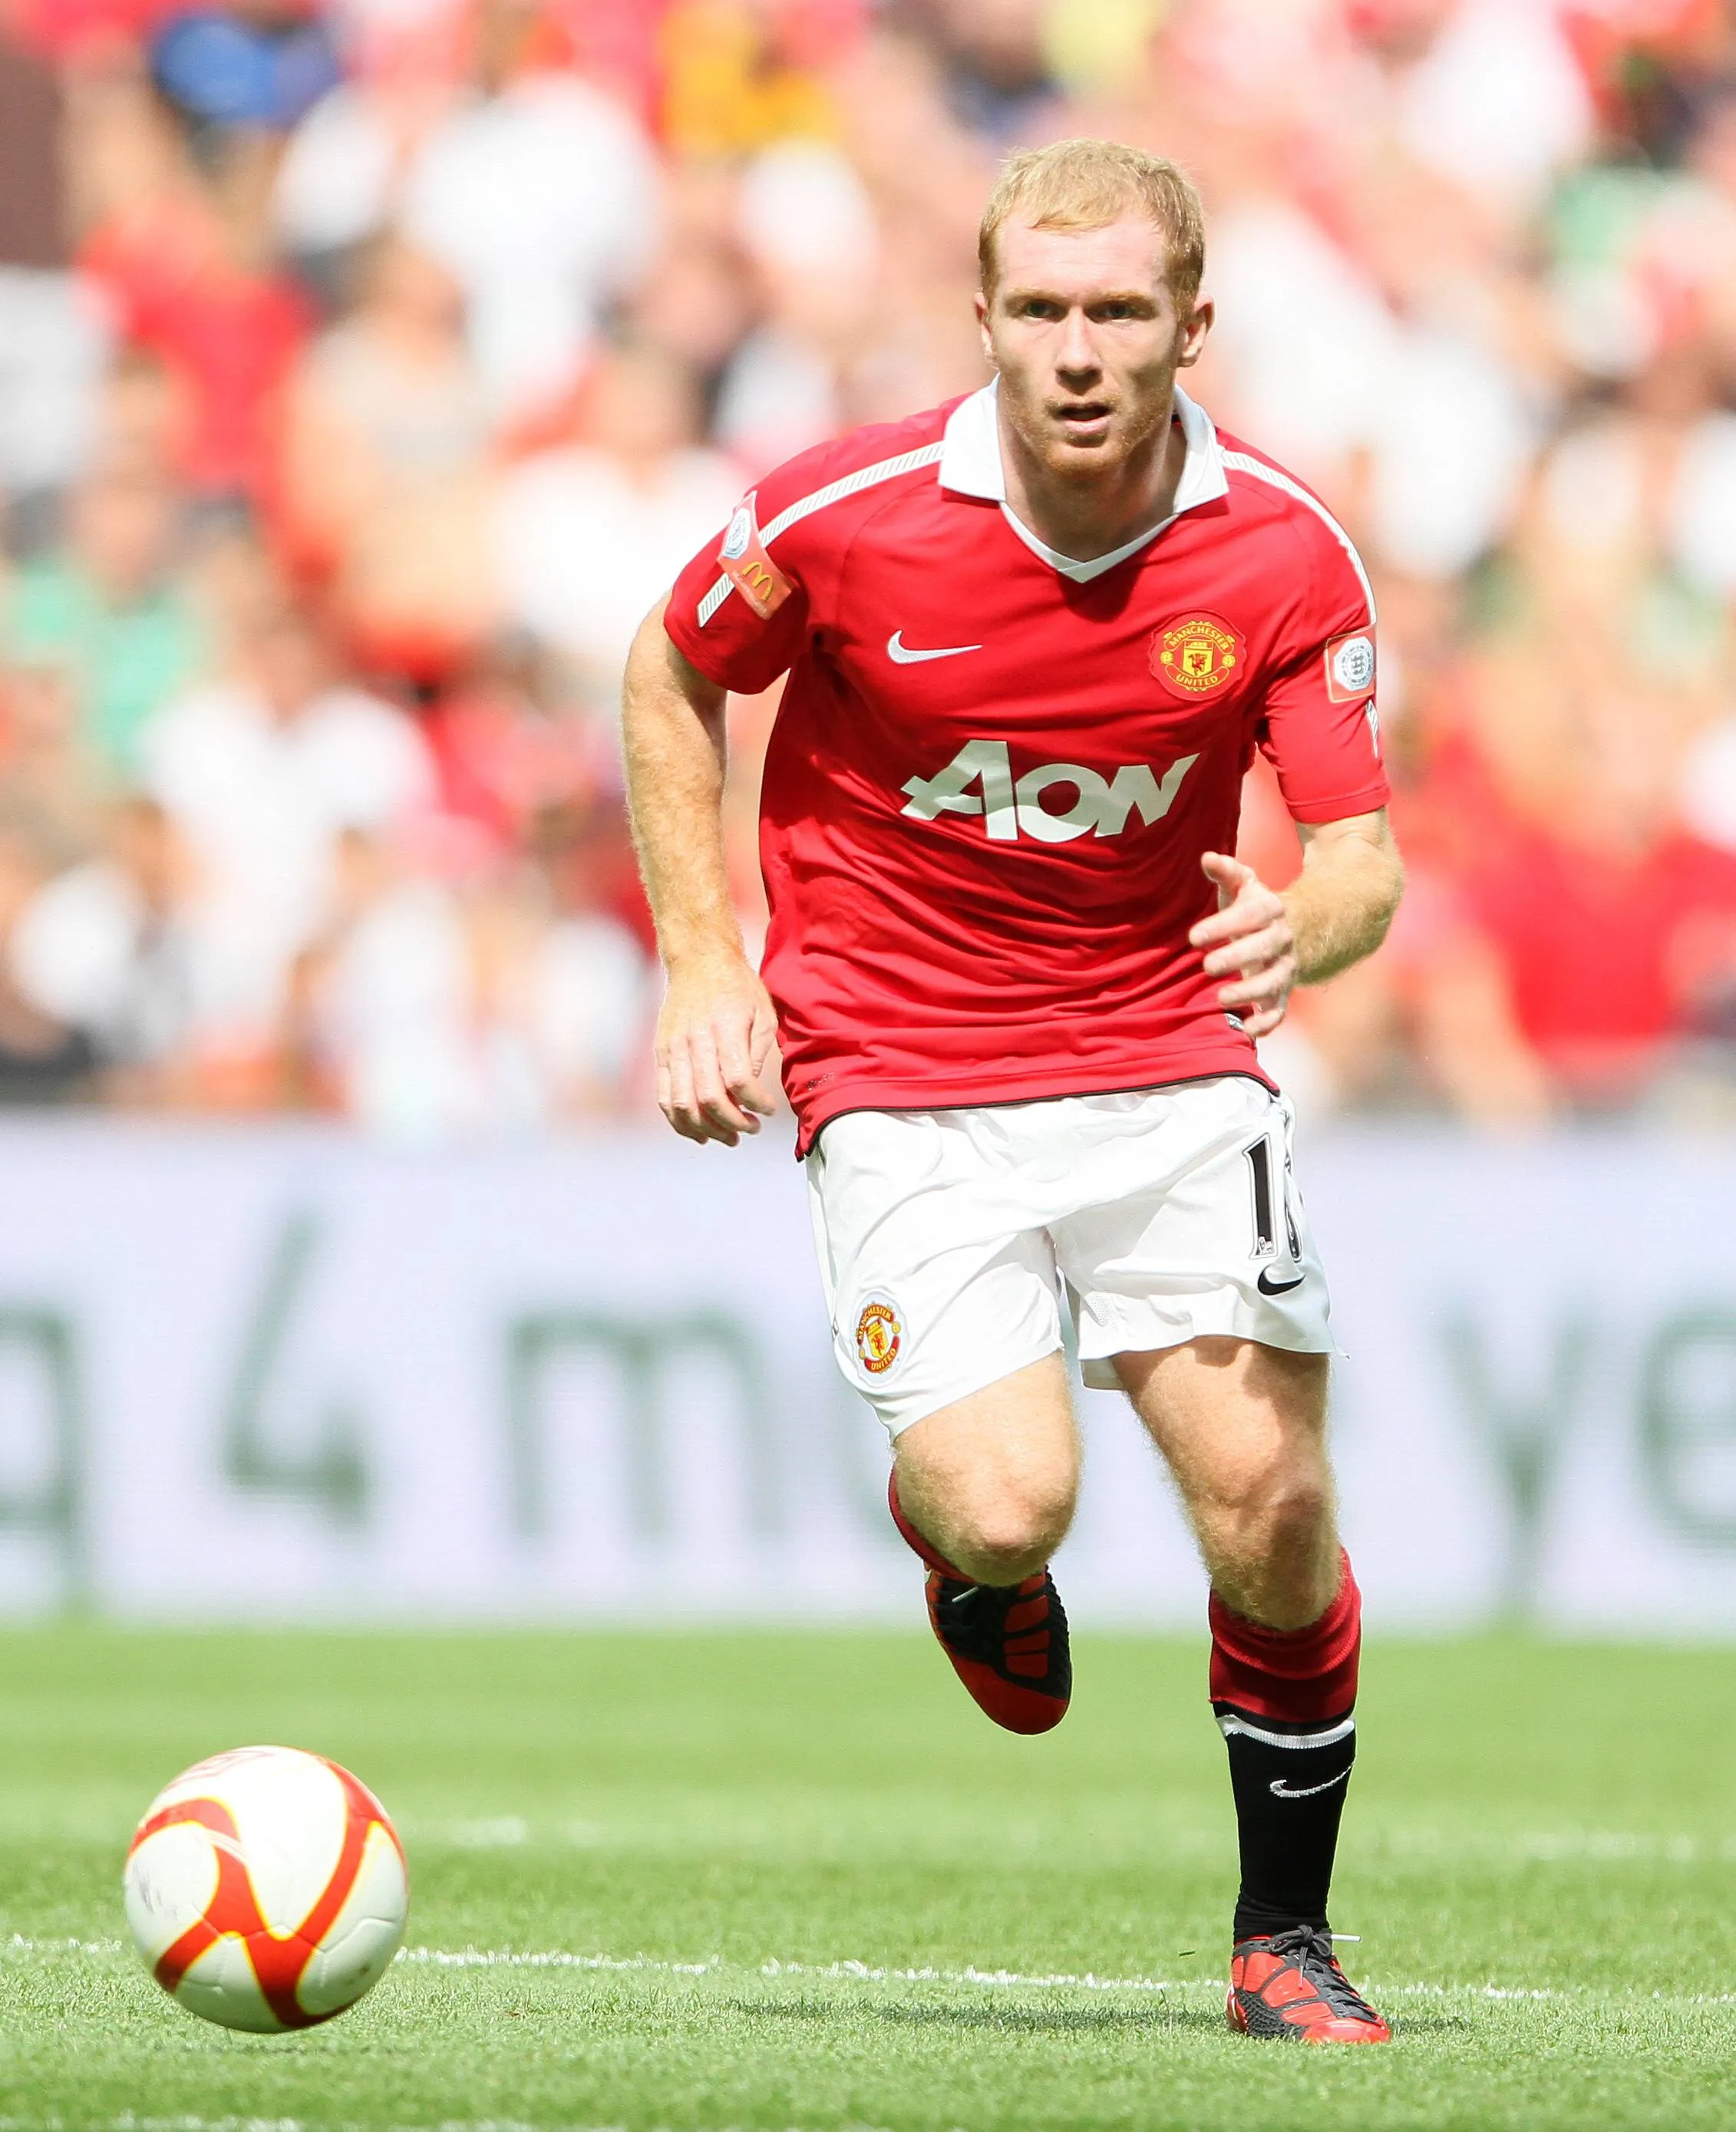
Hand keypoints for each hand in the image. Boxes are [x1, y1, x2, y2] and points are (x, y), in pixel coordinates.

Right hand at [655, 951, 779, 1144]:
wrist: (698, 961)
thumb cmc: (737, 987)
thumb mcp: (763, 1012)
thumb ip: (757, 1052)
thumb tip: (750, 1090)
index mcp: (724, 1029)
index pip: (738, 1080)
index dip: (755, 1103)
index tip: (769, 1111)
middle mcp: (695, 1041)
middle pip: (709, 1098)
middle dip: (734, 1123)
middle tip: (752, 1129)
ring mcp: (673, 1049)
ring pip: (683, 1104)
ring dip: (707, 1130)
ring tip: (729, 1137)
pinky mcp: (660, 1054)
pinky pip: (664, 1098)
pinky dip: (680, 1123)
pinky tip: (701, 1133)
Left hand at [1189, 852, 1297, 1039]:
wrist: (1299, 931)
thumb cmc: (1254, 909)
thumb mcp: (1244, 886)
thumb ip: (1226, 872)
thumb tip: (1206, 857)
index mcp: (1270, 911)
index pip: (1249, 916)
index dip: (1223, 925)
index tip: (1194, 936)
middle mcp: (1280, 940)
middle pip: (1262, 949)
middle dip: (1236, 958)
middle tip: (1207, 966)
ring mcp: (1284, 968)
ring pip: (1273, 982)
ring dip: (1250, 992)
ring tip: (1222, 999)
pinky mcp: (1283, 993)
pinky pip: (1279, 1010)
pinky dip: (1266, 1022)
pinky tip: (1246, 1030)